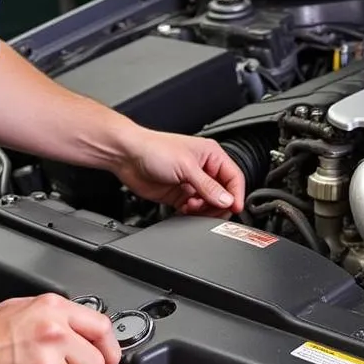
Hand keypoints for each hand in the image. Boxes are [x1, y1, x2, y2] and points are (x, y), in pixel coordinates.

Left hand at [115, 128, 245, 216]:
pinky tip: (185, 209)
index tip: (234, 208)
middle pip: (222, 194)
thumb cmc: (154, 149)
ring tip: (193, 207)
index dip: (236, 194)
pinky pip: (193, 210)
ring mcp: (191, 183)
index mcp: (211, 155)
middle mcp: (203, 169)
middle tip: (211, 211)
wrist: (127, 156)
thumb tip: (226, 200)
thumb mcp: (186, 167)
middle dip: (218, 204)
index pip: (233, 177)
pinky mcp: (179, 195)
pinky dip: (192, 214)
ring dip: (203, 210)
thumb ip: (208, 186)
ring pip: (208, 204)